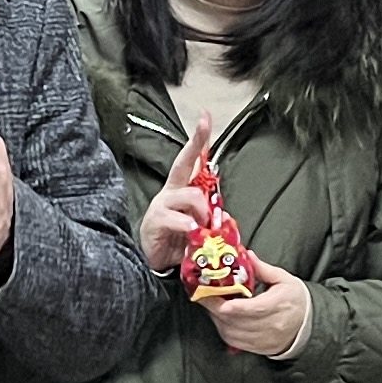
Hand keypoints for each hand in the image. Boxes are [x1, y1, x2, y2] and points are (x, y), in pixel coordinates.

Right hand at [138, 116, 214, 276]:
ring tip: (203, 228)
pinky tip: (191, 233)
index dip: (198, 140)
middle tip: (204, 124)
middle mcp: (170, 193)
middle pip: (183, 163)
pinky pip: (179, 218)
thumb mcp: (200, 227)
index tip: (205, 118)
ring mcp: (162, 205)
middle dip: (195, 142)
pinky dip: (190, 225)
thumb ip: (213, 217)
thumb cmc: (178, 243)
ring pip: (191, 195)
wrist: (157, 264)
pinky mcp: (155, 221)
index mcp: (181, 191)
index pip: (190, 161)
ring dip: (204, 211)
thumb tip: (225, 216)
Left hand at [199, 251, 310, 359]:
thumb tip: (247, 255)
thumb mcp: (283, 279)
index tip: (218, 298)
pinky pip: (233, 341)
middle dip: (215, 307)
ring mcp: (263, 339)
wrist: (307, 325)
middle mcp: (271, 325)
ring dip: (217, 318)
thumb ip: (263, 269)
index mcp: (279, 305)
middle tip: (203, 295)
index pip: (252, 308)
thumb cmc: (295, 300)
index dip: (233, 305)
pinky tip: (221, 318)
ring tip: (211, 304)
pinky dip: (223, 329)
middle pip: (236, 320)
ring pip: (231, 332)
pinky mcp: (257, 348)